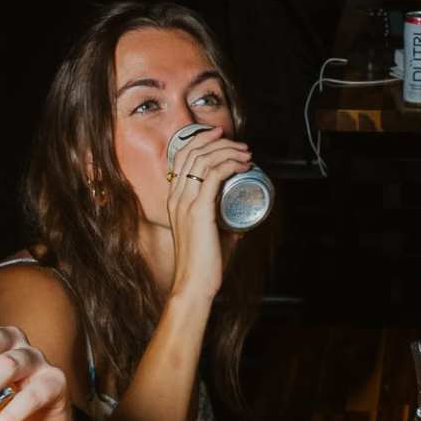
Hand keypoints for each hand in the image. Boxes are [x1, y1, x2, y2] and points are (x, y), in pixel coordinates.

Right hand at [163, 129, 254, 301]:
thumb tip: (240, 221)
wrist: (193, 283)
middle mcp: (176, 197)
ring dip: (227, 151)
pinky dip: (229, 164)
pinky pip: (213, 176)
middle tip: (239, 144)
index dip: (201, 141)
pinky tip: (242, 165)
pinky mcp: (198, 211)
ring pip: (204, 160)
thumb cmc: (202, 264)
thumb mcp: (210, 236)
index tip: (221, 137)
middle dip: (218, 141)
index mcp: (174, 200)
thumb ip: (222, 226)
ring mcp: (185, 202)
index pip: (182, 157)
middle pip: (193, 153)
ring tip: (245, 154)